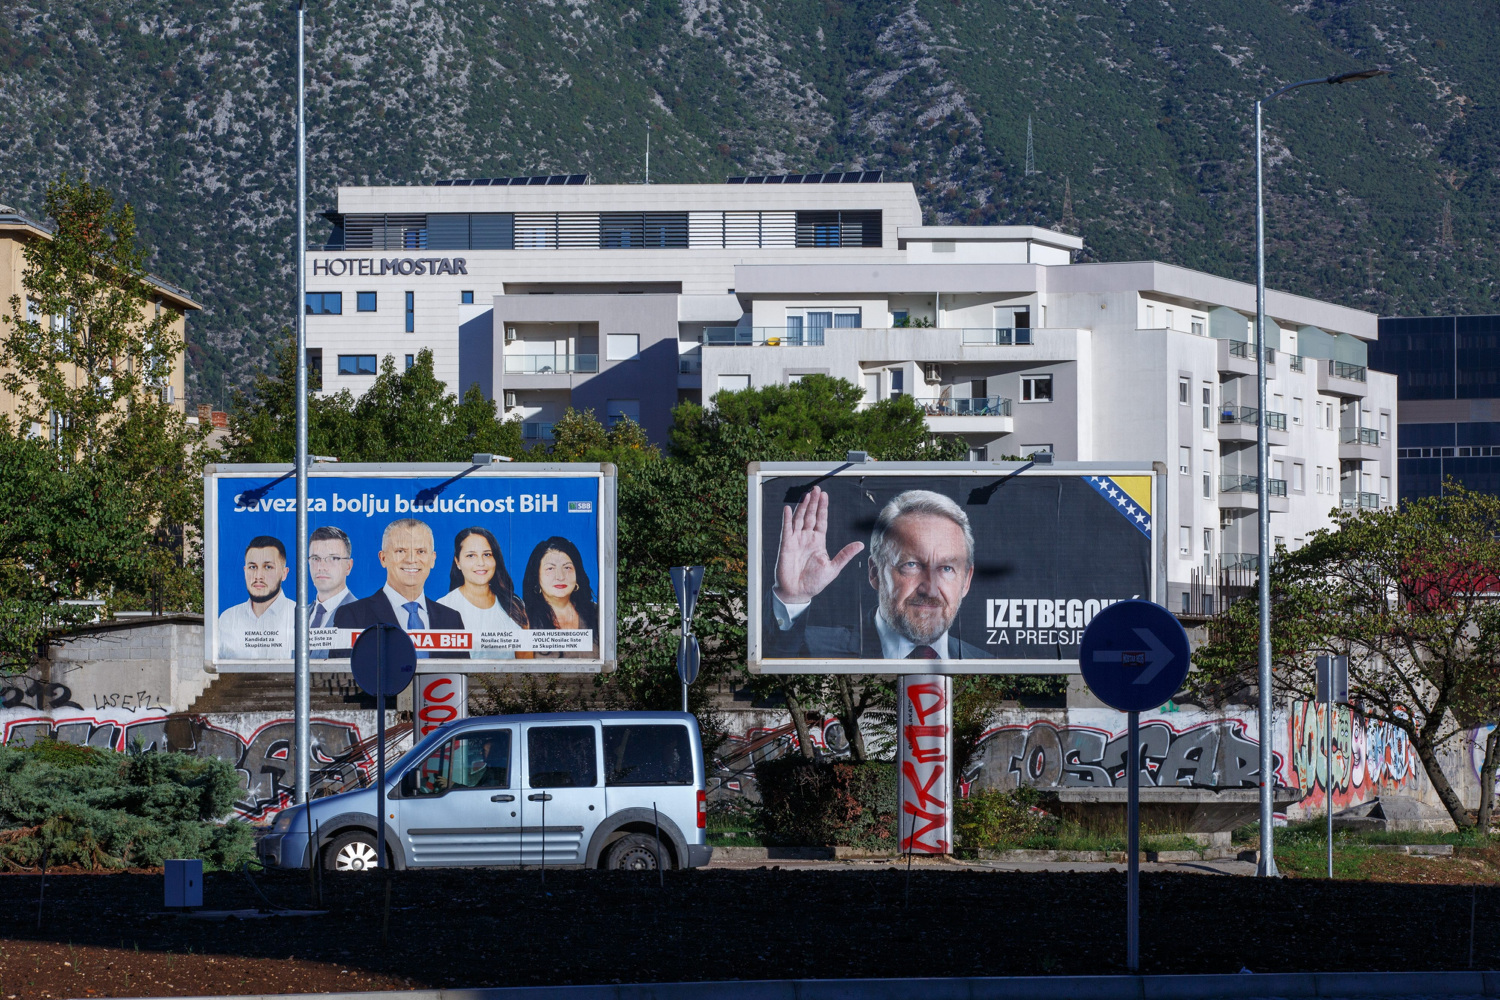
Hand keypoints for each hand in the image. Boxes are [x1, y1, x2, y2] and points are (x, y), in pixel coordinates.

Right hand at [773, 486, 863, 604]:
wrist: (797, 593)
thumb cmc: (814, 583)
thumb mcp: (833, 568)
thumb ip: (845, 555)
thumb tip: (860, 545)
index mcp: (818, 542)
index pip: (821, 521)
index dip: (822, 508)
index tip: (825, 496)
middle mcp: (807, 538)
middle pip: (810, 516)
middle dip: (814, 503)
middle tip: (816, 489)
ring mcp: (796, 540)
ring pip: (799, 519)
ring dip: (802, 507)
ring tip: (807, 495)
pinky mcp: (786, 545)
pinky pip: (786, 529)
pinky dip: (787, 519)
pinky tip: (789, 509)